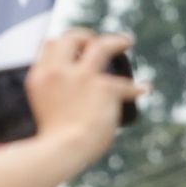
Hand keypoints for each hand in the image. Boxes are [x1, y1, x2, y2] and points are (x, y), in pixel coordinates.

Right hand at [26, 30, 142, 157]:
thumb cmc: (52, 141)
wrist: (60, 151)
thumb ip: (53, 95)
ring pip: (101, 46)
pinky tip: (144, 89)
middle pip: (72, 38)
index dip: (64, 45)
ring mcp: (82, 76)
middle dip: (85, 36)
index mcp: (40, 76)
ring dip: (115, 41)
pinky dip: (136, 89)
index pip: (51, 46)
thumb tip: (71, 100)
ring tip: (126, 41)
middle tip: (95, 41)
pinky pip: (125, 84)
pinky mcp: (104, 87)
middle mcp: (60, 70)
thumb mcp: (43, 110)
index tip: (73, 49)